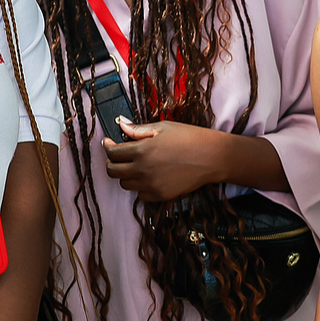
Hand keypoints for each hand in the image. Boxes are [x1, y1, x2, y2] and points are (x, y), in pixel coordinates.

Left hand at [103, 119, 234, 201]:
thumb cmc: (190, 138)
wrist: (212, 157)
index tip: (108, 143)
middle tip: (117, 156)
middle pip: (113, 171)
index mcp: (142, 150)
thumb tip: (120, 124)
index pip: (112, 153)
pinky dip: (140, 187)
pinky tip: (148, 176)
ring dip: (126, 175)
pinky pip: (140, 195)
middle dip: (111, 162)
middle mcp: (143, 169)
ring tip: (135, 165)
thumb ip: (138, 129)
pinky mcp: (161, 196)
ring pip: (125, 184)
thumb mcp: (163, 128)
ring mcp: (151, 185)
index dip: (107, 147)